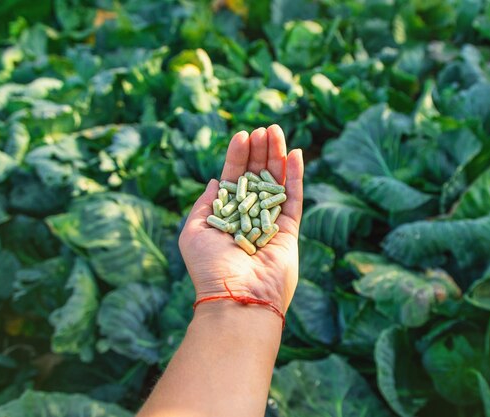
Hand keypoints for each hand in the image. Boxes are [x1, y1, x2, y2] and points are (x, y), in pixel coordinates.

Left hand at [178, 125, 303, 316]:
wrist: (237, 297)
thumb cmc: (210, 267)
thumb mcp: (193, 231)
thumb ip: (204, 205)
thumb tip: (214, 181)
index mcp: (226, 216)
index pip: (234, 179)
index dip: (238, 157)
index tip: (243, 134)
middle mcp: (249, 217)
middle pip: (257, 176)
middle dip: (260, 151)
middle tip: (264, 128)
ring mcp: (270, 222)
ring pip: (277, 182)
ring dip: (278, 156)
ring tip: (277, 132)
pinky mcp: (289, 230)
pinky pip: (294, 198)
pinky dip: (296, 176)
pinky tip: (296, 154)